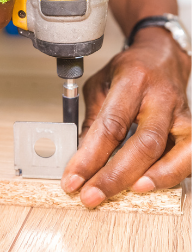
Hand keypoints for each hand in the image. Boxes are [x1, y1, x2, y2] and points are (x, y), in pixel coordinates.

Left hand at [61, 27, 190, 206]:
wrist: (161, 56)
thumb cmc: (128, 71)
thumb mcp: (99, 86)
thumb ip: (92, 120)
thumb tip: (80, 157)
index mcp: (131, 81)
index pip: (109, 125)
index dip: (89, 156)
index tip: (72, 179)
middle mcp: (160, 97)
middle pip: (142, 142)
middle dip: (115, 175)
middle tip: (91, 195)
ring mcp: (180, 112)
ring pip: (174, 149)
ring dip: (152, 177)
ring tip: (130, 193)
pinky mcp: (191, 125)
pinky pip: (189, 153)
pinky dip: (172, 173)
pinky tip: (152, 184)